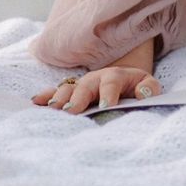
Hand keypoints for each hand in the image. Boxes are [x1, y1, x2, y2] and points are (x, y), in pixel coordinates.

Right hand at [32, 58, 160, 112]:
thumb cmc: (137, 86)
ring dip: (60, 97)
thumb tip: (144, 93)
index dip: (109, 92)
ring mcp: (81, 85)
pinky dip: (46, 96)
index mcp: (116, 76)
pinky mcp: (72, 92)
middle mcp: (95, 79)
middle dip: (78, 97)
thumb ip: (149, 88)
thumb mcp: (148, 85)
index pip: (111, 82)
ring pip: (69, 88)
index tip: (107, 105)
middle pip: (85, 85)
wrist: (124, 79)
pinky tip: (36, 102)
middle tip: (71, 110)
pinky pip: (56, 92)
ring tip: (53, 108)